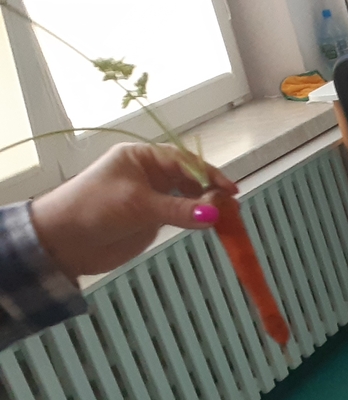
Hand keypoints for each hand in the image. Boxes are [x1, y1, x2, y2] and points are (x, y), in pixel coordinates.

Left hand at [31, 142, 235, 277]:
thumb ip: (178, 210)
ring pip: (188, 198)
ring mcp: (152, 197)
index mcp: (140, 158)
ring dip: (207, 207)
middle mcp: (148, 174)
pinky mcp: (153, 219)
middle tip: (231, 207)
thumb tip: (215, 214)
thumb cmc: (94, 208)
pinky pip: (183, 216)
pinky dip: (198, 220)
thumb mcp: (138, 205)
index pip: (183, 160)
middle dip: (210, 191)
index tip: (229, 190)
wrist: (65, 241)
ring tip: (227, 219)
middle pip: (189, 178)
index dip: (208, 173)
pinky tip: (212, 226)